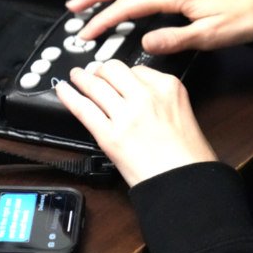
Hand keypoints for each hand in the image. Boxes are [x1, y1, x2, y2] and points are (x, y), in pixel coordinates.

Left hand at [54, 59, 216, 186]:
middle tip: (95, 74)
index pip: (138, 68)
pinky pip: (83, 109)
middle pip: (113, 69)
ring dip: (81, 77)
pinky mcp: (109, 135)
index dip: (124, 74)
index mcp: (168, 87)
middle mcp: (146, 96)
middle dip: (101, 70)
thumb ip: (161, 97)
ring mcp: (125, 115)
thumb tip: (137, 94)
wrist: (184, 183)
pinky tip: (62, 89)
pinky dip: (69, 96)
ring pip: (95, 85)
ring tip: (75, 76)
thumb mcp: (183, 111)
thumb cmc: (189, 156)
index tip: (118, 78)